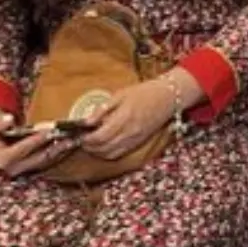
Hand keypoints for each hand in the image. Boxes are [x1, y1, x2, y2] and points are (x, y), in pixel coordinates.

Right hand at [0, 107, 77, 178]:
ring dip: (61, 150)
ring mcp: (24, 169)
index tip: (49, 131)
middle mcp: (15, 168)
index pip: (23, 150)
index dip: (36, 140)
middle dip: (55, 147)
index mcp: (3, 160)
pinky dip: (60, 151)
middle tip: (71, 136)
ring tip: (76, 138)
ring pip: (47, 160)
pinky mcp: (32, 166)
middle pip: (39, 158)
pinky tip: (71, 142)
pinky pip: (49, 159)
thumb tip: (9, 119)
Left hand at [79, 77, 193, 161]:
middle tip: (82, 140)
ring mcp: (134, 140)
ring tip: (91, 143)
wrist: (168, 97)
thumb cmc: (144, 92)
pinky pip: (119, 154)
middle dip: (89, 146)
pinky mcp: (138, 143)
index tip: (80, 135)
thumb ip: (102, 110)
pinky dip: (108, 153)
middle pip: (103, 148)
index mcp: (123, 118)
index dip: (87, 139)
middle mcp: (129, 133)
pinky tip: (104, 145)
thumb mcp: (120, 95)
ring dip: (97, 152)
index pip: (99, 137)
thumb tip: (86, 122)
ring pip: (110, 154)